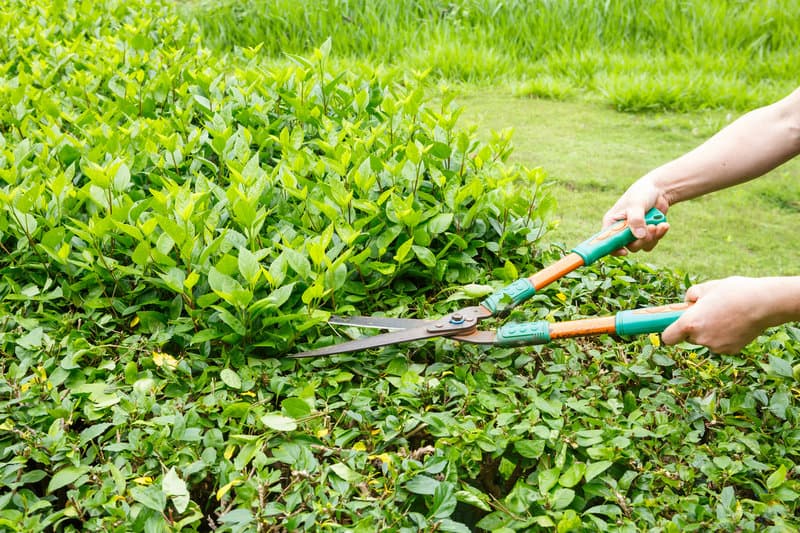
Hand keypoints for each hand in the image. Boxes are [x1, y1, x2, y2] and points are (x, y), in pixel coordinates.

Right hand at [603, 176, 670, 253]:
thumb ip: (636, 220)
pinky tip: (663, 225)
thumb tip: (639, 236)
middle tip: (651, 228)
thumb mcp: (636, 205)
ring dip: (652, 237)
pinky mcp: (646, 234)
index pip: (607, 241)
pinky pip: (652, 242)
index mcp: (612, 223)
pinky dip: (659, 235)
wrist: (658, 190)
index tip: (624, 251)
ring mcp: (634, 233)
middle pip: (628, 246)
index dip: (613, 248)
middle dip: (641, 240)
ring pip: (641, 246)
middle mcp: (621, 230)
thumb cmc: (641, 193)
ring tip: (659, 225)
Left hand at [660, 277, 777, 353]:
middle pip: (688, 337)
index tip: (672, 327)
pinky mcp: (730, 351)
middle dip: (693, 328)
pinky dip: (724, 336)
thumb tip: (689, 302)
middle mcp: (700, 338)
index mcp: (690, 323)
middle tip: (708, 313)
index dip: (669, 332)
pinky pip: (720, 344)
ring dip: (710, 332)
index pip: (668, 337)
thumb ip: (691, 295)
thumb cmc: (734, 292)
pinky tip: (735, 323)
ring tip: (725, 315)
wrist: (764, 304)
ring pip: (705, 340)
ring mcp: (716, 347)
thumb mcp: (707, 287)